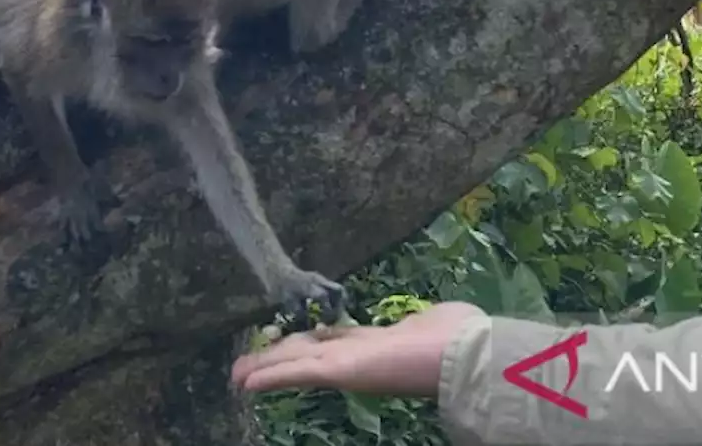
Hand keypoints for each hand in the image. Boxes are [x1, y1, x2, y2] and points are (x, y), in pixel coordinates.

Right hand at [231, 302, 482, 396]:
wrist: (463, 354)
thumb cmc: (455, 334)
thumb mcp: (436, 322)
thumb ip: (425, 324)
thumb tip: (433, 319)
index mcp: (375, 341)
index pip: (333, 342)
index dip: (309, 344)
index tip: (289, 343)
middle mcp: (355, 354)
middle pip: (307, 354)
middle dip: (276, 358)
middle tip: (247, 367)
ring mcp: (347, 364)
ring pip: (296, 363)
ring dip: (265, 368)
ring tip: (238, 376)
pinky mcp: (340, 371)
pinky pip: (298, 373)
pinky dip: (271, 376)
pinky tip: (246, 381)